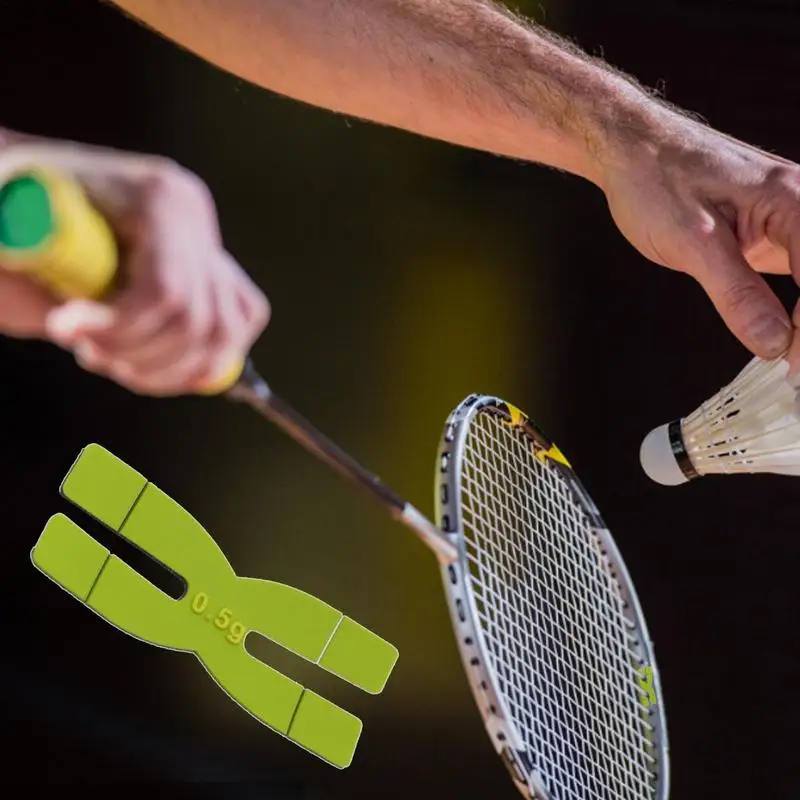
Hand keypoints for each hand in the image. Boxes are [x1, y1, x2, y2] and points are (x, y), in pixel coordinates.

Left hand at [0, 134, 269, 395]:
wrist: (27, 200)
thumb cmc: (11, 215)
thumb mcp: (11, 232)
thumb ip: (35, 266)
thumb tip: (66, 321)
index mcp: (158, 196)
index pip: (168, 291)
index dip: (119, 329)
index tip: (63, 331)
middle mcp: (196, 218)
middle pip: (198, 323)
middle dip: (138, 355)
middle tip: (87, 349)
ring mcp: (211, 244)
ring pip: (221, 337)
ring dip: (165, 369)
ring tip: (112, 358)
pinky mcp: (218, 272)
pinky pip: (238, 327)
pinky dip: (200, 361)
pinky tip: (154, 363)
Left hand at [598, 108, 799, 370]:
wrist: (633, 150)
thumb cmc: (657, 180)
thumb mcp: (694, 243)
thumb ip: (737, 294)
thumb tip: (774, 344)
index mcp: (795, 201)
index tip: (796, 371)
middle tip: (795, 376)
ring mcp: (793, 222)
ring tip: (794, 367)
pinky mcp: (776, 236)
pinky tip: (790, 342)